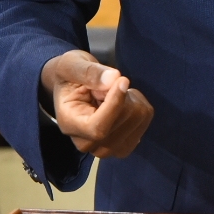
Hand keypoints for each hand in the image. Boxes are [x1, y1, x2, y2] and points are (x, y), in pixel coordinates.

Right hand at [38, 49, 153, 157]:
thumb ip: (89, 72)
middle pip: (122, 121)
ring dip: (132, 99)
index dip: (115, 104)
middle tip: (110, 82)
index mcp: (70, 124)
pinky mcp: (123, 146)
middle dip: (124, 95)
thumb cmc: (69, 76)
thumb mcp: (71, 65)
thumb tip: (114, 78)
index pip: (98, 127)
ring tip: (114, 92)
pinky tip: (124, 103)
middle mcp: (87, 143)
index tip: (123, 80)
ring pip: (137, 120)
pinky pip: (144, 121)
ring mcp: (106, 149)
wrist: (72, 88)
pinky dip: (140, 106)